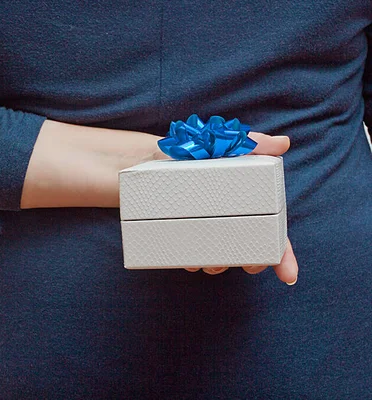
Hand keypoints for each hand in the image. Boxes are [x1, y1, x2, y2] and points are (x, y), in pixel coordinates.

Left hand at [185, 132, 298, 284]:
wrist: (158, 156)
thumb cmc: (199, 151)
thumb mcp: (227, 146)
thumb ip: (254, 144)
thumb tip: (282, 144)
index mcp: (249, 204)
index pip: (273, 234)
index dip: (283, 255)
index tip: (288, 275)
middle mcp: (231, 220)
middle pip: (249, 251)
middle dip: (252, 264)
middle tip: (247, 265)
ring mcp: (207, 228)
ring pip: (221, 258)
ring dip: (220, 266)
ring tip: (213, 263)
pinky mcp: (183, 233)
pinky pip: (192, 255)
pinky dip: (193, 262)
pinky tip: (190, 261)